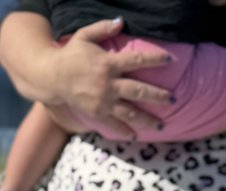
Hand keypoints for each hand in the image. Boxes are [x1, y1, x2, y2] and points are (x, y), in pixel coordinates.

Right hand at [52, 18, 172, 136]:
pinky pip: (114, 124)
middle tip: (173, 99)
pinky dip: (125, 131)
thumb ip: (103, 28)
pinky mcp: (96, 113)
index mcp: (108, 63)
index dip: (156, 59)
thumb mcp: (84, 35)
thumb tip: (121, 20)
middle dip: (158, 96)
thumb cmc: (71, 54)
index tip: (172, 60)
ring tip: (161, 125)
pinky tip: (136, 136)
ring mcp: (103, 101)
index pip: (137, 60)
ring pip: (130, 112)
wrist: (52, 77)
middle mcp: (108, 84)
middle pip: (139, 91)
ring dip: (147, 120)